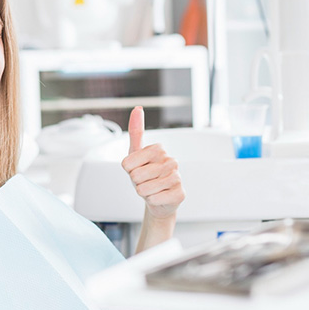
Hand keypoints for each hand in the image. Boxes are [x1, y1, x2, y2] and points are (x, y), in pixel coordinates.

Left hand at [121, 106, 183, 220]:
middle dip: (136, 182)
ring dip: (143, 192)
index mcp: (159, 149)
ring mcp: (177, 177)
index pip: (128, 163)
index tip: (137, 169)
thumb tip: (137, 108)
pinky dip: (151, 201)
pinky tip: (159, 197)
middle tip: (145, 181)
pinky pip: (154, 199)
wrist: (157, 199)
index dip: (128, 170)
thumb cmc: (145, 175)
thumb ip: (135, 132)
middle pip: (136, 176)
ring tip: (151, 189)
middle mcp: (171, 161)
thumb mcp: (135, 154)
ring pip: (144, 188)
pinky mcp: (180, 194)